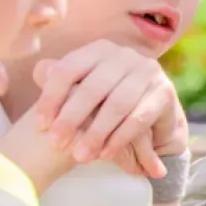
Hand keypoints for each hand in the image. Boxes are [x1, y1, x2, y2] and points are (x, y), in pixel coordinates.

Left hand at [30, 40, 182, 175]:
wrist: (153, 114)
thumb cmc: (107, 101)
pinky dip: (119, 138)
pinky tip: (106, 154)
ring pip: (116, 104)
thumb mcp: (83, 88)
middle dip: (71, 118)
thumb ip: (61, 80)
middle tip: (56, 144)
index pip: (68, 69)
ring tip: (80, 156)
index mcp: (99, 50)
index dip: (51, 98)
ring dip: (96, 133)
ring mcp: (148, 71)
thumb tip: (40, 71)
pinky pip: (138, 118)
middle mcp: (125, 55)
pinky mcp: (165, 92)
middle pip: (92, 88)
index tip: (40, 126)